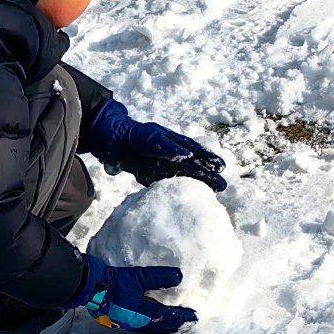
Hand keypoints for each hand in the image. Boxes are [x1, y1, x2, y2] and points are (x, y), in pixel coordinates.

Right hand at [74, 256, 196, 333]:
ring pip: (149, 328)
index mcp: (142, 314)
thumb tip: (179, 276)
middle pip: (159, 327)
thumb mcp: (138, 276)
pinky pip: (139, 325)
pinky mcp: (116, 320)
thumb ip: (158, 277)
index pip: (168, 317)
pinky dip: (149, 323)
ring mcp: (125, 323)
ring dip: (161, 326)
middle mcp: (135, 323)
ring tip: (170, 323)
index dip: (181, 316)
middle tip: (185, 323)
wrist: (87, 286)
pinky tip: (148, 319)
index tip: (194, 316)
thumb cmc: (113, 282)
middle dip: (173, 325)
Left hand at [86, 99, 226, 192]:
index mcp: (172, 141)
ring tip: (211, 193)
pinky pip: (166, 184)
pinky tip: (186, 198)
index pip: (194, 151)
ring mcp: (160, 165)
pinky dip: (177, 189)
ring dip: (196, 184)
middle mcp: (169, 153)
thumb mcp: (150, 138)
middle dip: (207, 175)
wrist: (111, 140)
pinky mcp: (149, 175)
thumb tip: (186, 155)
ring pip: (182, 176)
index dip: (207, 159)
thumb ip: (166, 146)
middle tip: (222, 186)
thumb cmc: (131, 135)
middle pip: (192, 165)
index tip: (221, 167)